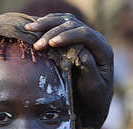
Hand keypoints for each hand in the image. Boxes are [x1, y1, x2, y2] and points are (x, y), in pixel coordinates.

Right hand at [26, 13, 113, 128]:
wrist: (92, 103)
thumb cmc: (93, 98)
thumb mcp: (93, 88)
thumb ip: (90, 70)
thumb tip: (82, 53)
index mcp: (103, 50)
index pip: (86, 35)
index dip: (68, 36)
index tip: (52, 43)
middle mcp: (95, 39)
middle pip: (73, 24)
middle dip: (53, 31)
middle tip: (37, 44)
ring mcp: (84, 37)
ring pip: (65, 21)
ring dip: (46, 23)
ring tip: (29, 29)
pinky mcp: (73, 38)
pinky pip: (60, 24)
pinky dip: (46, 24)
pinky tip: (33, 27)